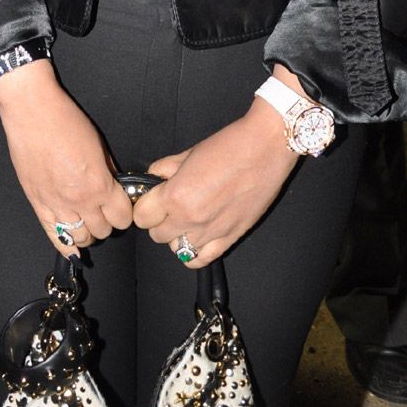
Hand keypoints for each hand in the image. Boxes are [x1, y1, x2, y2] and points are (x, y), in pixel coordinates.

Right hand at [0, 60, 132, 253]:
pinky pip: (53, 235)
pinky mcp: (37, 203)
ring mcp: (56, 204)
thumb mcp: (98, 143)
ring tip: (86, 219)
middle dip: (107, 221)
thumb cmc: (65, 120)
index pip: (122, 217)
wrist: (32, 111)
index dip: (124, 212)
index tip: (121, 206)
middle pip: (103, 231)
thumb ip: (107, 170)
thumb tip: (113, 185)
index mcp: (99, 184)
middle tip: (103, 209)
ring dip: (88, 231)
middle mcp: (79, 200)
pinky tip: (72, 248)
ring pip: (81, 237)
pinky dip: (66, 246)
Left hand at [131, 101, 297, 266]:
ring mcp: (211, 233)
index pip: (142, 217)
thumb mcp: (187, 153)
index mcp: (175, 196)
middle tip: (169, 206)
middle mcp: (190, 219)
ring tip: (187, 218)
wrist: (265, 149)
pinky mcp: (231, 239)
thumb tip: (153, 179)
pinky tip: (197, 237)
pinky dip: (194, 253)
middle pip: (157, 235)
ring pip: (177, 249)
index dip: (144, 206)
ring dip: (177, 235)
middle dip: (159, 220)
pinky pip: (201, 260)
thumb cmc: (227, 146)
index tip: (151, 199)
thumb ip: (164, 169)